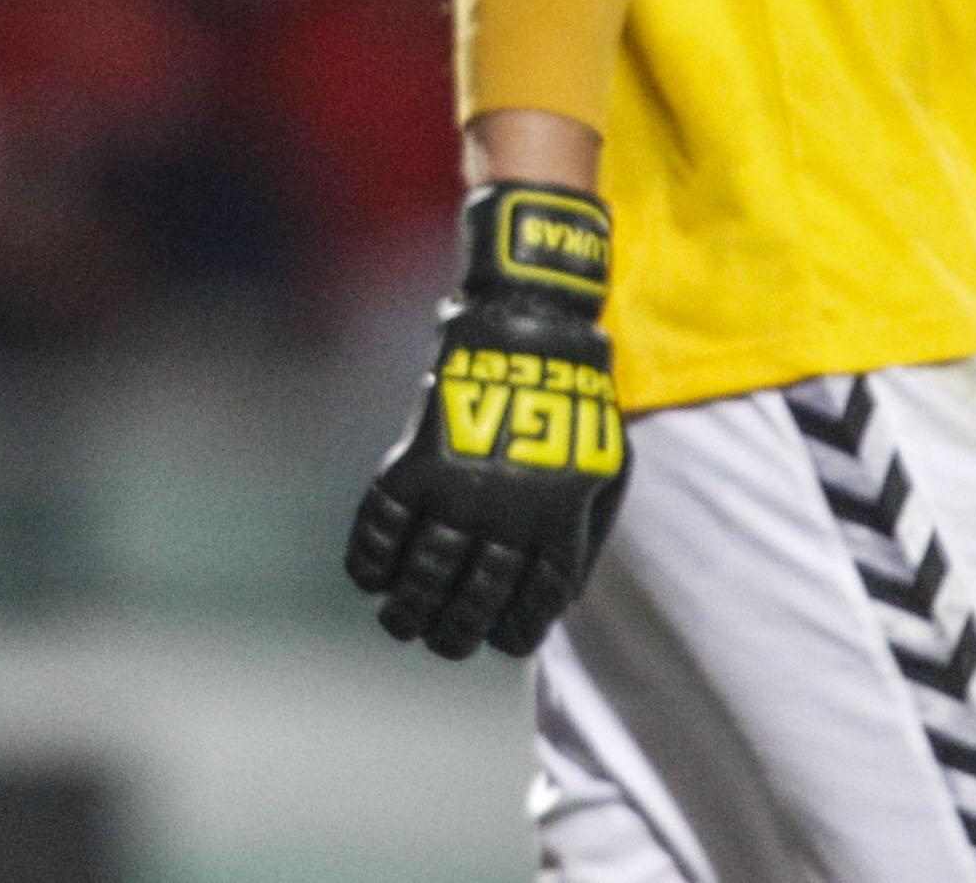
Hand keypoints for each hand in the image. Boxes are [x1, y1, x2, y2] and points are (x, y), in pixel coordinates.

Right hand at [346, 185, 628, 658]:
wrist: (530, 333)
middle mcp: (509, 518)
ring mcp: (460, 490)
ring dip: (407, 607)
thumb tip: (561, 597)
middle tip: (439, 640)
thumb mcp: (608, 469)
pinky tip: (367, 575)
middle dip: (454, 633)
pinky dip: (369, 555)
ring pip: (426, 572)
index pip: (533, 605)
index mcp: (559, 525)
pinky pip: (384, 523)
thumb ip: (586, 534)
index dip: (512, 634)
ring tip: (398, 623)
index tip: (497, 642)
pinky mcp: (418, 461)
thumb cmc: (578, 401)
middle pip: (475, 599)